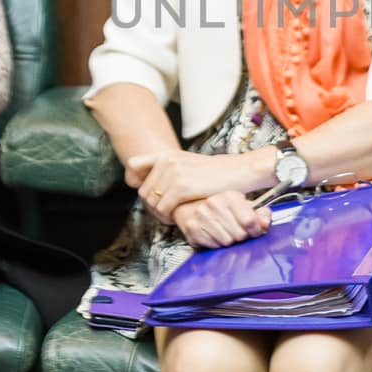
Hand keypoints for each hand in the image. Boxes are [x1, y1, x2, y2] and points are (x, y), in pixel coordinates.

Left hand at [132, 148, 273, 223]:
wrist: (238, 172)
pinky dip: (169, 217)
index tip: (147, 191)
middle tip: (166, 212)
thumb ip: (165, 170)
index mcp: (166, 155)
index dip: (134, 180)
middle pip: (143, 191)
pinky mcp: (182, 187)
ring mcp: (173, 174)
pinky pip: (164, 209)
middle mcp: (167, 161)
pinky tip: (179, 217)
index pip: (133, 167)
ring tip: (174, 215)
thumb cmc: (214, 173)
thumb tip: (137, 183)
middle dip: (152, 205)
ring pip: (152, 202)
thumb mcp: (186, 164)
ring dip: (161, 213)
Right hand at [173, 192, 272, 248]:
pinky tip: (214, 234)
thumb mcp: (243, 206)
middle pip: (239, 234)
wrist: (189, 207)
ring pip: (227, 242)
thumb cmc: (220, 208)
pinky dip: (216, 244)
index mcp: (230, 196)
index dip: (255, 230)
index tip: (254, 230)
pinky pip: (214, 246)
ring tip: (224, 231)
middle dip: (242, 236)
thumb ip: (260, 214)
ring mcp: (201, 216)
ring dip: (229, 241)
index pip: (249, 221)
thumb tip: (265, 222)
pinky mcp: (192, 229)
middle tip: (237, 231)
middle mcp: (214, 203)